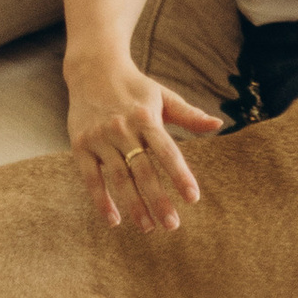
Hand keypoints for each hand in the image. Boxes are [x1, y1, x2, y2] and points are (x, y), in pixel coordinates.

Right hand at [66, 60, 217, 233]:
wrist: (93, 70)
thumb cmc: (135, 87)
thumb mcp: (163, 96)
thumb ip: (189, 115)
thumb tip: (218, 125)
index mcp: (146, 117)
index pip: (167, 151)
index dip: (180, 175)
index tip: (193, 198)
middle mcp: (123, 129)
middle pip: (143, 170)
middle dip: (157, 199)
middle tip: (172, 225)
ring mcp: (100, 138)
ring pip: (118, 178)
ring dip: (133, 205)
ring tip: (148, 228)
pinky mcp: (80, 146)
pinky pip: (91, 178)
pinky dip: (101, 200)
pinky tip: (114, 220)